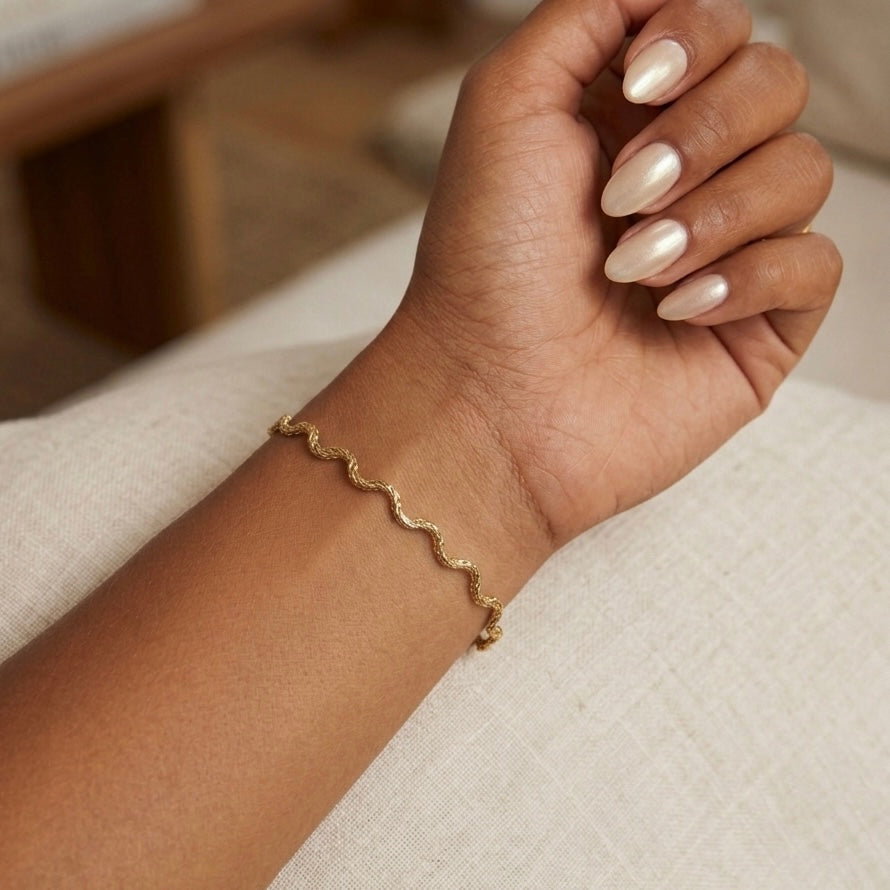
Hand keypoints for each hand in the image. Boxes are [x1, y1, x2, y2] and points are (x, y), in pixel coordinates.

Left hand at [399, 0, 840, 547]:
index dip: (698, 41)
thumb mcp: (507, 103)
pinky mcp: (759, 324)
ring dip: (712, 215)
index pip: (725, 30)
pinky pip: (814, 264)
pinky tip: (674, 313)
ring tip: (633, 271)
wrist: (489, 398)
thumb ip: (586, 14)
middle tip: (620, 200)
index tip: (638, 88)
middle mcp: (686, 177)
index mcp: (630, 120)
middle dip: (700, 136)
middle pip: (777, 87)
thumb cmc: (485, 262)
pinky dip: (745, 278)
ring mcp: (729, 251)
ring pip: (804, 172)